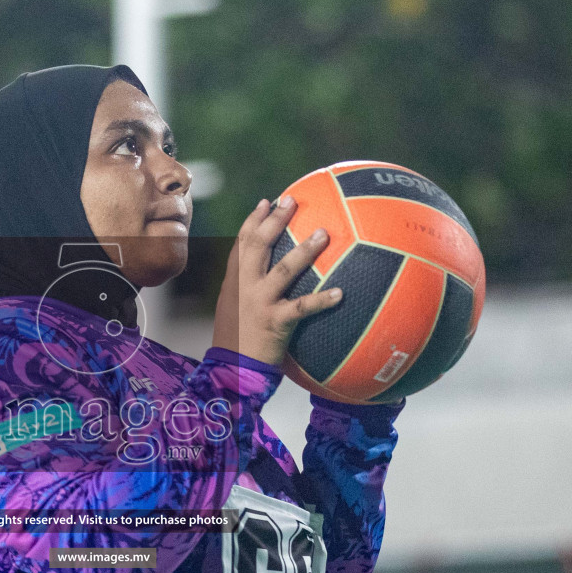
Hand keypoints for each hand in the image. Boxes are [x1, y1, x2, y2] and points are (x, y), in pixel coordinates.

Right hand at [211, 195, 341, 366]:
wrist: (231, 371)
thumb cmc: (237, 341)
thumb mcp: (234, 310)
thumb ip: (248, 290)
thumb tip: (271, 276)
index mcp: (235, 282)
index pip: (241, 244)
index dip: (254, 221)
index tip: (268, 201)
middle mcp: (244, 288)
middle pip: (258, 246)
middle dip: (275, 220)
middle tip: (292, 200)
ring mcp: (259, 303)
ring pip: (283, 270)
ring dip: (305, 250)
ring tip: (324, 233)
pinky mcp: (275, 323)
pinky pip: (302, 308)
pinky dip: (322, 300)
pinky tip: (341, 292)